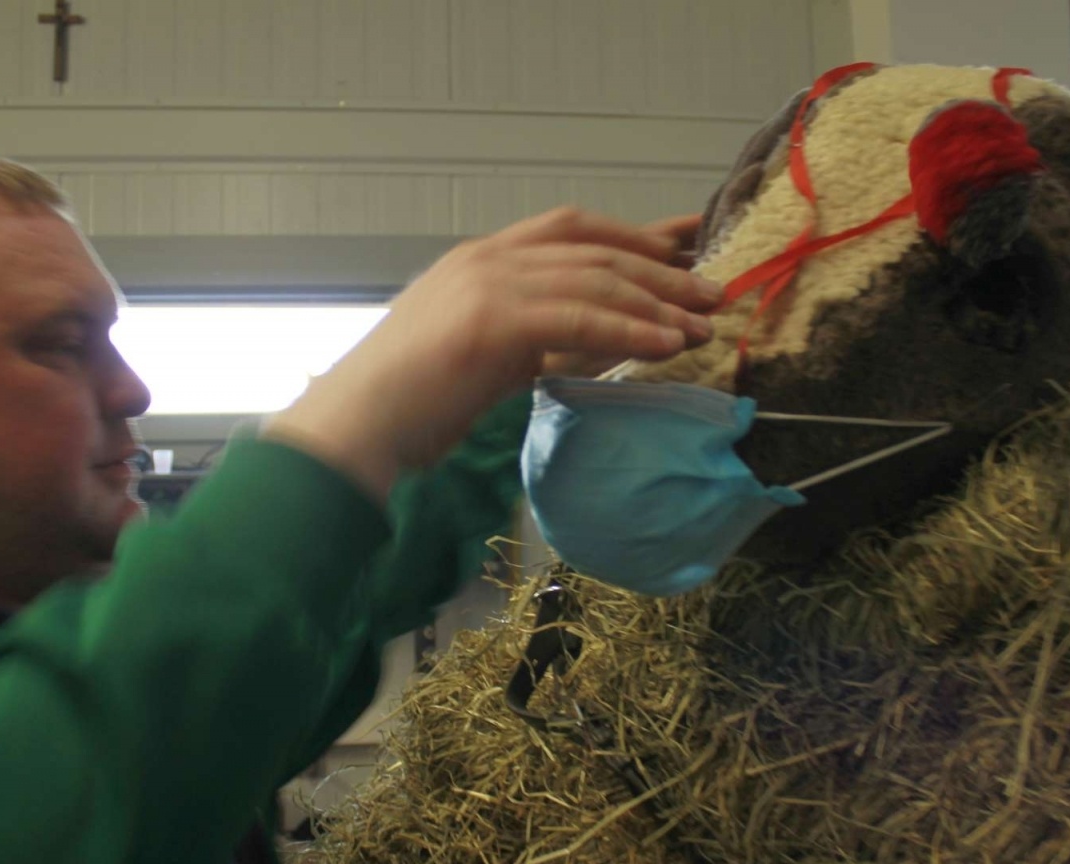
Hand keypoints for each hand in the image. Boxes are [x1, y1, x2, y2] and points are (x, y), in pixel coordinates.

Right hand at [263, 207, 719, 500]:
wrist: (356, 427)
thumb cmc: (411, 407)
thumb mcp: (488, 361)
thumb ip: (540, 340)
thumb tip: (610, 340)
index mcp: (479, 261)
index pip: (570, 229)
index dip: (632, 235)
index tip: (684, 245)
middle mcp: (486, 259)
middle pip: (594, 246)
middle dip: (661, 267)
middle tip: (713, 291)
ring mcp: (488, 283)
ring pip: (595, 277)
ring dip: (658, 301)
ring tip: (703, 323)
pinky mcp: (493, 319)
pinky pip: (581, 315)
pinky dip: (630, 328)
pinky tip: (666, 344)